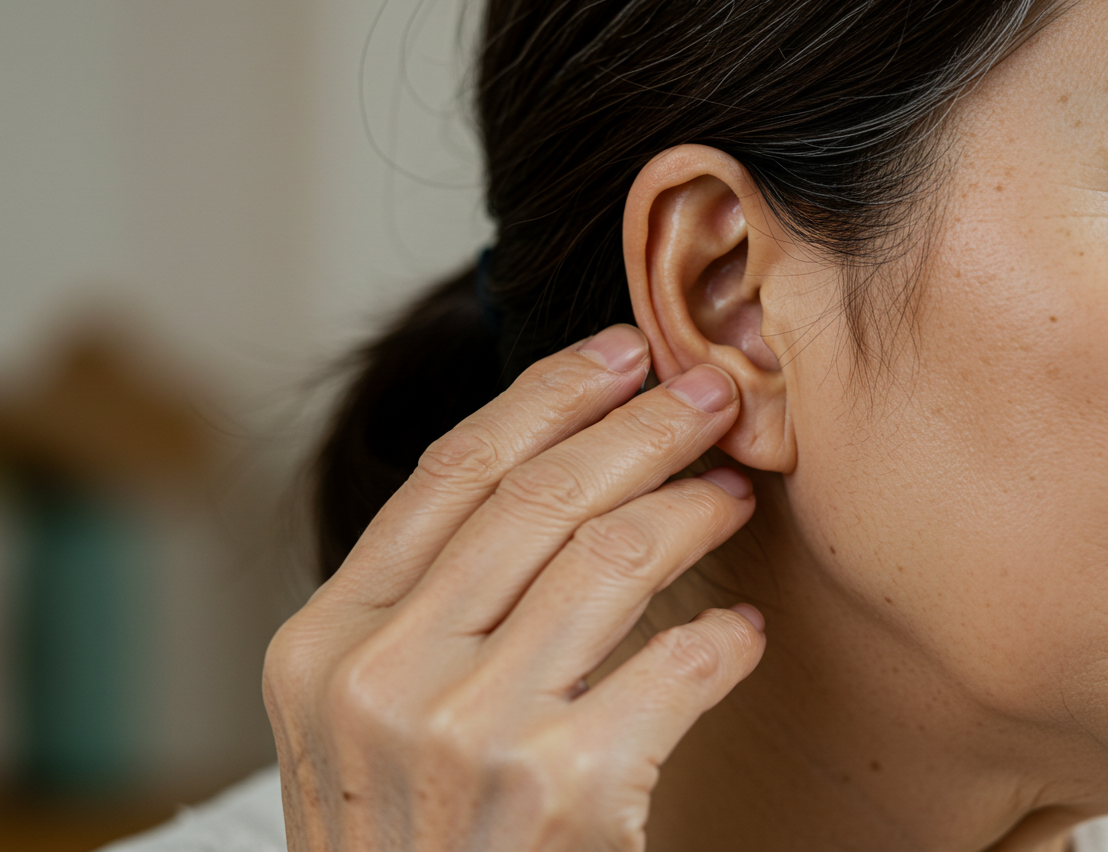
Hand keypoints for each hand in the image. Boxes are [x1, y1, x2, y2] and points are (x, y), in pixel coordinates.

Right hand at [263, 324, 765, 850]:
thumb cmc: (411, 838)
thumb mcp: (370, 717)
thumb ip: (424, 606)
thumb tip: (547, 475)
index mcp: (323, 642)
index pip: (451, 471)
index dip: (547, 393)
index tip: (623, 350)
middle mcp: (379, 679)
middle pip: (540, 496)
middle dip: (641, 425)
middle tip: (711, 394)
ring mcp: (465, 738)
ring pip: (612, 559)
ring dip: (693, 508)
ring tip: (736, 492)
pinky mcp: (561, 796)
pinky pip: (672, 669)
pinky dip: (719, 641)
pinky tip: (739, 634)